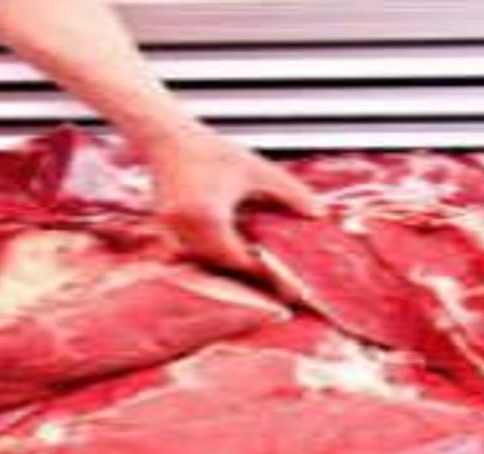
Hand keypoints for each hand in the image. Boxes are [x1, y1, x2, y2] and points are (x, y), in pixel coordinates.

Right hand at [145, 130, 321, 272]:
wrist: (167, 138)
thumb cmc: (209, 150)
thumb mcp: (256, 169)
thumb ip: (290, 193)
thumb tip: (318, 214)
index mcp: (208, 216)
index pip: (239, 259)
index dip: (265, 272)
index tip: (288, 285)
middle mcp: (186, 228)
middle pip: (221, 266)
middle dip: (248, 273)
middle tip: (279, 284)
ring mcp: (171, 231)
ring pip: (205, 261)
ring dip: (227, 264)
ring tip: (256, 267)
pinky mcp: (165, 230)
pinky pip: (191, 252)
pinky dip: (210, 254)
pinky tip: (228, 249)